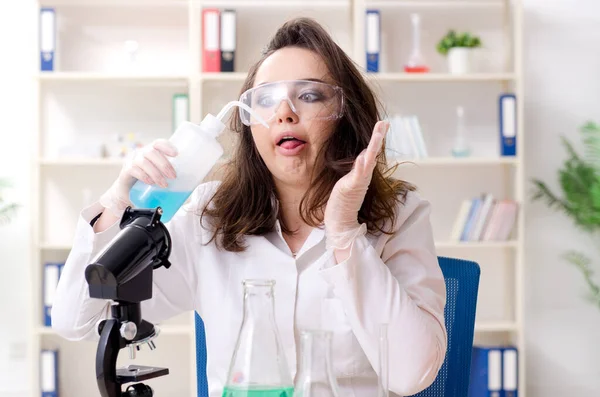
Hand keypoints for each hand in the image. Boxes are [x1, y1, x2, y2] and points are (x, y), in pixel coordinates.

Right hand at [99, 139, 177, 216]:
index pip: (158, 143)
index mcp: (152, 151)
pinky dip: (143, 176)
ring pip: (144, 162)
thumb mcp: (160, 174)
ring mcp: (132, 161)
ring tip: (164, 184)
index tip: (176, 154)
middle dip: (164, 164)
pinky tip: (150, 182)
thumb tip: (193, 180)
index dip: (167, 146)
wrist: (129, 192)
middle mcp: (141, 153)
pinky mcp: (126, 171)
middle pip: (152, 152)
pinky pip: (134, 170)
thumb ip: (171, 173)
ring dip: (156, 173)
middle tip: (173, 176)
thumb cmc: (149, 181)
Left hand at [324, 120, 387, 249]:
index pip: (371, 151)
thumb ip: (357, 168)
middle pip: (373, 152)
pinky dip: (362, 165)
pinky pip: (358, 174)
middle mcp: (364, 174)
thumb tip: (364, 155)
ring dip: (373, 146)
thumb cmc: (343, 201)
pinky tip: (365, 156)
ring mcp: (359, 180)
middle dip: (378, 137)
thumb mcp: (349, 179)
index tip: (383, 123)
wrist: (340, 221)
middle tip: (384, 122)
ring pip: (368, 159)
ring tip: (379, 132)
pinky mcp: (352, 187)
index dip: (377, 137)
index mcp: (363, 171)